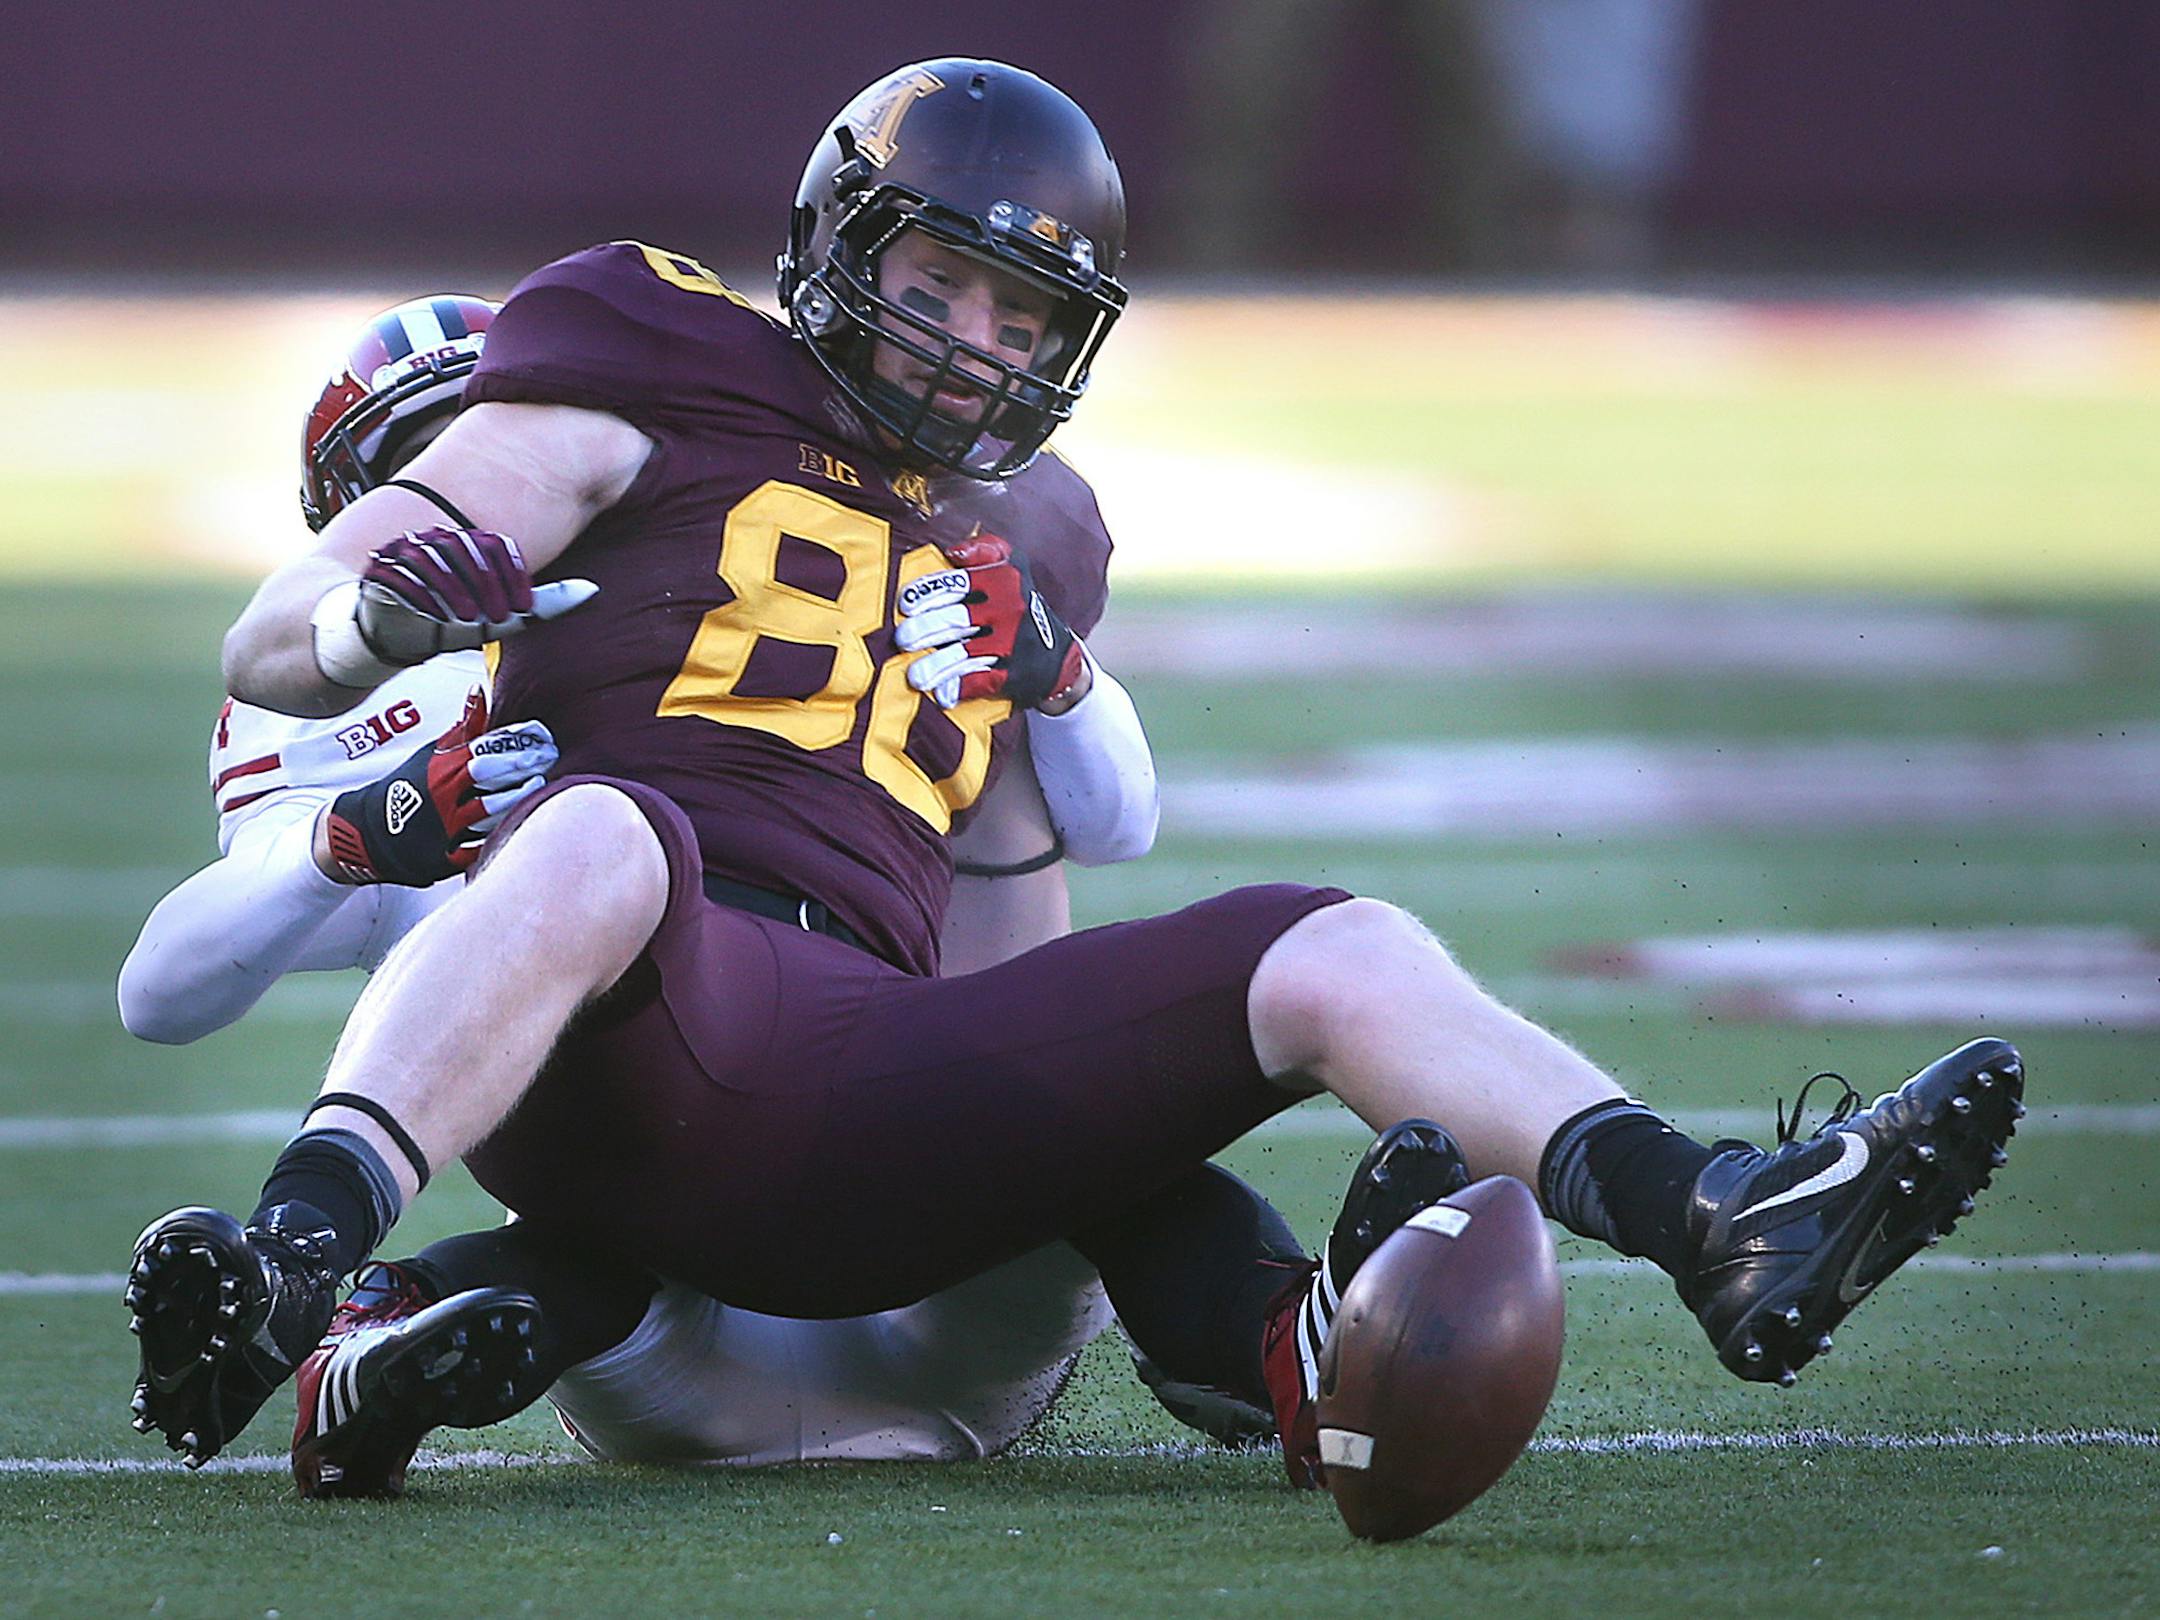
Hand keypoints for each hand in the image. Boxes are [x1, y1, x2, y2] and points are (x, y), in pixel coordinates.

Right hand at [317, 689, 557, 884]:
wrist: (366, 832)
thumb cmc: (409, 788)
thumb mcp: (432, 755)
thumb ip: (462, 730)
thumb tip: (479, 692)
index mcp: (441, 768)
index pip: (485, 747)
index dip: (517, 740)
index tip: (542, 735)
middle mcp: (443, 796)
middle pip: (490, 774)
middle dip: (523, 764)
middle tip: (548, 757)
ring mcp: (446, 828)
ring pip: (490, 811)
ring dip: (518, 797)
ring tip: (539, 784)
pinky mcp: (446, 857)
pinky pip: (479, 848)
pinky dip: (499, 837)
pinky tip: (522, 824)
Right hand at [354, 526, 597, 666]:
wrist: (401, 638)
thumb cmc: (457, 624)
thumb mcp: (506, 619)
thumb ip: (546, 605)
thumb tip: (592, 590)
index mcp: (473, 545)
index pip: (497, 546)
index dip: (513, 577)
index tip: (521, 608)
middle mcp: (442, 541)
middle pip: (467, 549)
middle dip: (486, 585)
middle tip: (498, 618)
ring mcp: (410, 550)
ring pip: (435, 557)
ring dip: (455, 589)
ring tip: (468, 620)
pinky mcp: (382, 568)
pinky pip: (401, 571)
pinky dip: (419, 593)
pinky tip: (434, 615)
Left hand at [892, 535, 1086, 711]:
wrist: (1062, 658)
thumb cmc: (1022, 608)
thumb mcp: (1014, 569)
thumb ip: (986, 551)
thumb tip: (954, 551)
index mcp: (1003, 581)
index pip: (956, 584)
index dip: (926, 594)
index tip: (906, 605)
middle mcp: (1007, 610)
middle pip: (954, 620)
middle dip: (923, 630)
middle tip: (902, 639)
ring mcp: (1009, 643)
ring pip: (962, 654)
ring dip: (934, 666)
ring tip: (914, 675)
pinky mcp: (1011, 673)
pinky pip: (978, 680)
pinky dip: (958, 688)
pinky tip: (944, 694)